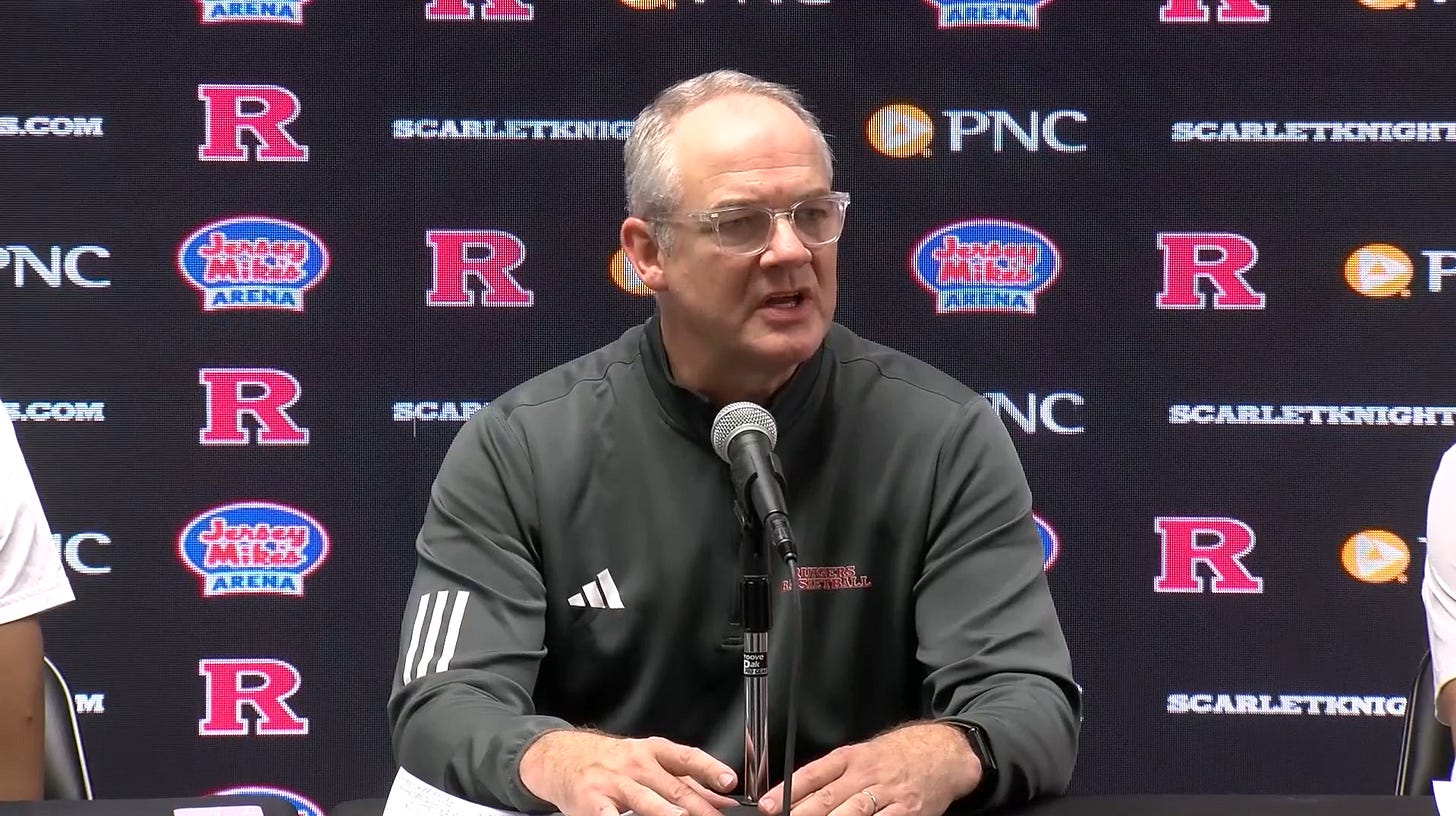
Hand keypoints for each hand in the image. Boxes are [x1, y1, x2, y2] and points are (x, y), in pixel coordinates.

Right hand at [519, 730, 740, 815]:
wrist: (566, 758)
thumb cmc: (615, 762)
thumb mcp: (651, 763)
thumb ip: (688, 782)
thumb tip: (724, 800)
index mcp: (653, 752)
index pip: (687, 758)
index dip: (709, 769)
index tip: (728, 781)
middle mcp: (635, 765)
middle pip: (672, 787)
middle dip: (698, 806)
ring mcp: (613, 783)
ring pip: (644, 800)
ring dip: (664, 812)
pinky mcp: (593, 802)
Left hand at [758, 724, 980, 815]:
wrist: (942, 752)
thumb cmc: (898, 755)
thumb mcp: (863, 753)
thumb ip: (834, 773)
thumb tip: (797, 795)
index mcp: (851, 757)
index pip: (812, 774)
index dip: (787, 791)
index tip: (767, 805)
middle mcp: (866, 774)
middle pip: (827, 798)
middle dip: (802, 813)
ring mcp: (887, 794)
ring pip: (851, 812)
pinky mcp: (907, 811)